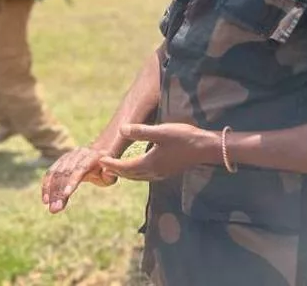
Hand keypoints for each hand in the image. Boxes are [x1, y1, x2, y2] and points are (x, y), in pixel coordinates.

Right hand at [41, 146, 118, 213]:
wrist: (98, 155)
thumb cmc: (106, 170)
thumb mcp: (112, 174)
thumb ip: (110, 175)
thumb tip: (105, 173)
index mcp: (92, 156)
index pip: (80, 168)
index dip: (72, 180)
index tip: (66, 194)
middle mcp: (78, 155)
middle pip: (65, 172)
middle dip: (59, 191)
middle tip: (55, 209)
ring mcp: (68, 157)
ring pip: (56, 173)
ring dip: (51, 191)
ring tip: (51, 208)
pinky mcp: (60, 162)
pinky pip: (50, 173)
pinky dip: (46, 186)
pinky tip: (45, 200)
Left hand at [98, 123, 219, 182]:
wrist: (205, 148)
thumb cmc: (183, 138)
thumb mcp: (160, 131)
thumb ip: (140, 131)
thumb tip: (121, 130)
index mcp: (149, 164)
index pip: (124, 167)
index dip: (111, 164)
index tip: (100, 160)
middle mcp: (153, 172)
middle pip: (130, 174)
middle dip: (116, 170)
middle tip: (104, 165)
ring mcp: (161, 174)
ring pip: (138, 176)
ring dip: (126, 172)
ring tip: (117, 166)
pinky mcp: (167, 171)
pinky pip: (146, 175)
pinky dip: (136, 171)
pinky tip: (138, 165)